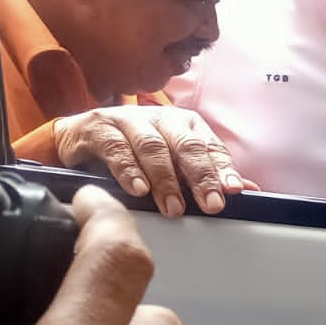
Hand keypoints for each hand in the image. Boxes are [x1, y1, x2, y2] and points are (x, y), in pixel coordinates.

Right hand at [54, 105, 246, 216]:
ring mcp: (129, 120)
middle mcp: (161, 118)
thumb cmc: (132, 152)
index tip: (233, 191)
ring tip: (174, 207)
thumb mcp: (171, 163)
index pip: (210, 147)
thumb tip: (248, 189)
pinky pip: (117, 148)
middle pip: (186, 145)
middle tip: (211, 205)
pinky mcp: (99, 128)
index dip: (223, 169)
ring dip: (166, 179)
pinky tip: (138, 190)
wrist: (78, 138)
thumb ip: (205, 175)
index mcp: (184, 124)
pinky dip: (129, 170)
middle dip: (201, 176)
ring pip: (153, 147)